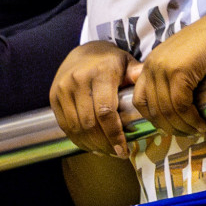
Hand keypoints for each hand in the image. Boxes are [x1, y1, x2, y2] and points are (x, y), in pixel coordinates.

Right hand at [50, 41, 134, 157]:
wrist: (82, 52)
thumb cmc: (110, 61)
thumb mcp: (128, 63)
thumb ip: (138, 77)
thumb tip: (152, 91)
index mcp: (100, 73)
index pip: (105, 111)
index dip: (114, 134)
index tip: (123, 150)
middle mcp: (78, 80)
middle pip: (90, 123)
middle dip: (104, 143)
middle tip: (118, 154)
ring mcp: (63, 89)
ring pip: (76, 127)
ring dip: (91, 144)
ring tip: (106, 151)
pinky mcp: (53, 97)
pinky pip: (65, 126)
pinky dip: (78, 140)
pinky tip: (91, 145)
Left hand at [132, 7, 205, 136]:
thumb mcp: (184, 61)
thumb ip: (173, 77)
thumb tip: (173, 107)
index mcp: (151, 63)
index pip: (140, 99)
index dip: (154, 118)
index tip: (172, 127)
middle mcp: (152, 65)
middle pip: (152, 109)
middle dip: (169, 127)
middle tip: (187, 134)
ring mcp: (163, 67)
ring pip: (166, 110)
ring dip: (182, 126)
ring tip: (197, 130)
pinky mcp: (178, 71)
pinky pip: (180, 105)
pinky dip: (191, 119)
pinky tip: (201, 123)